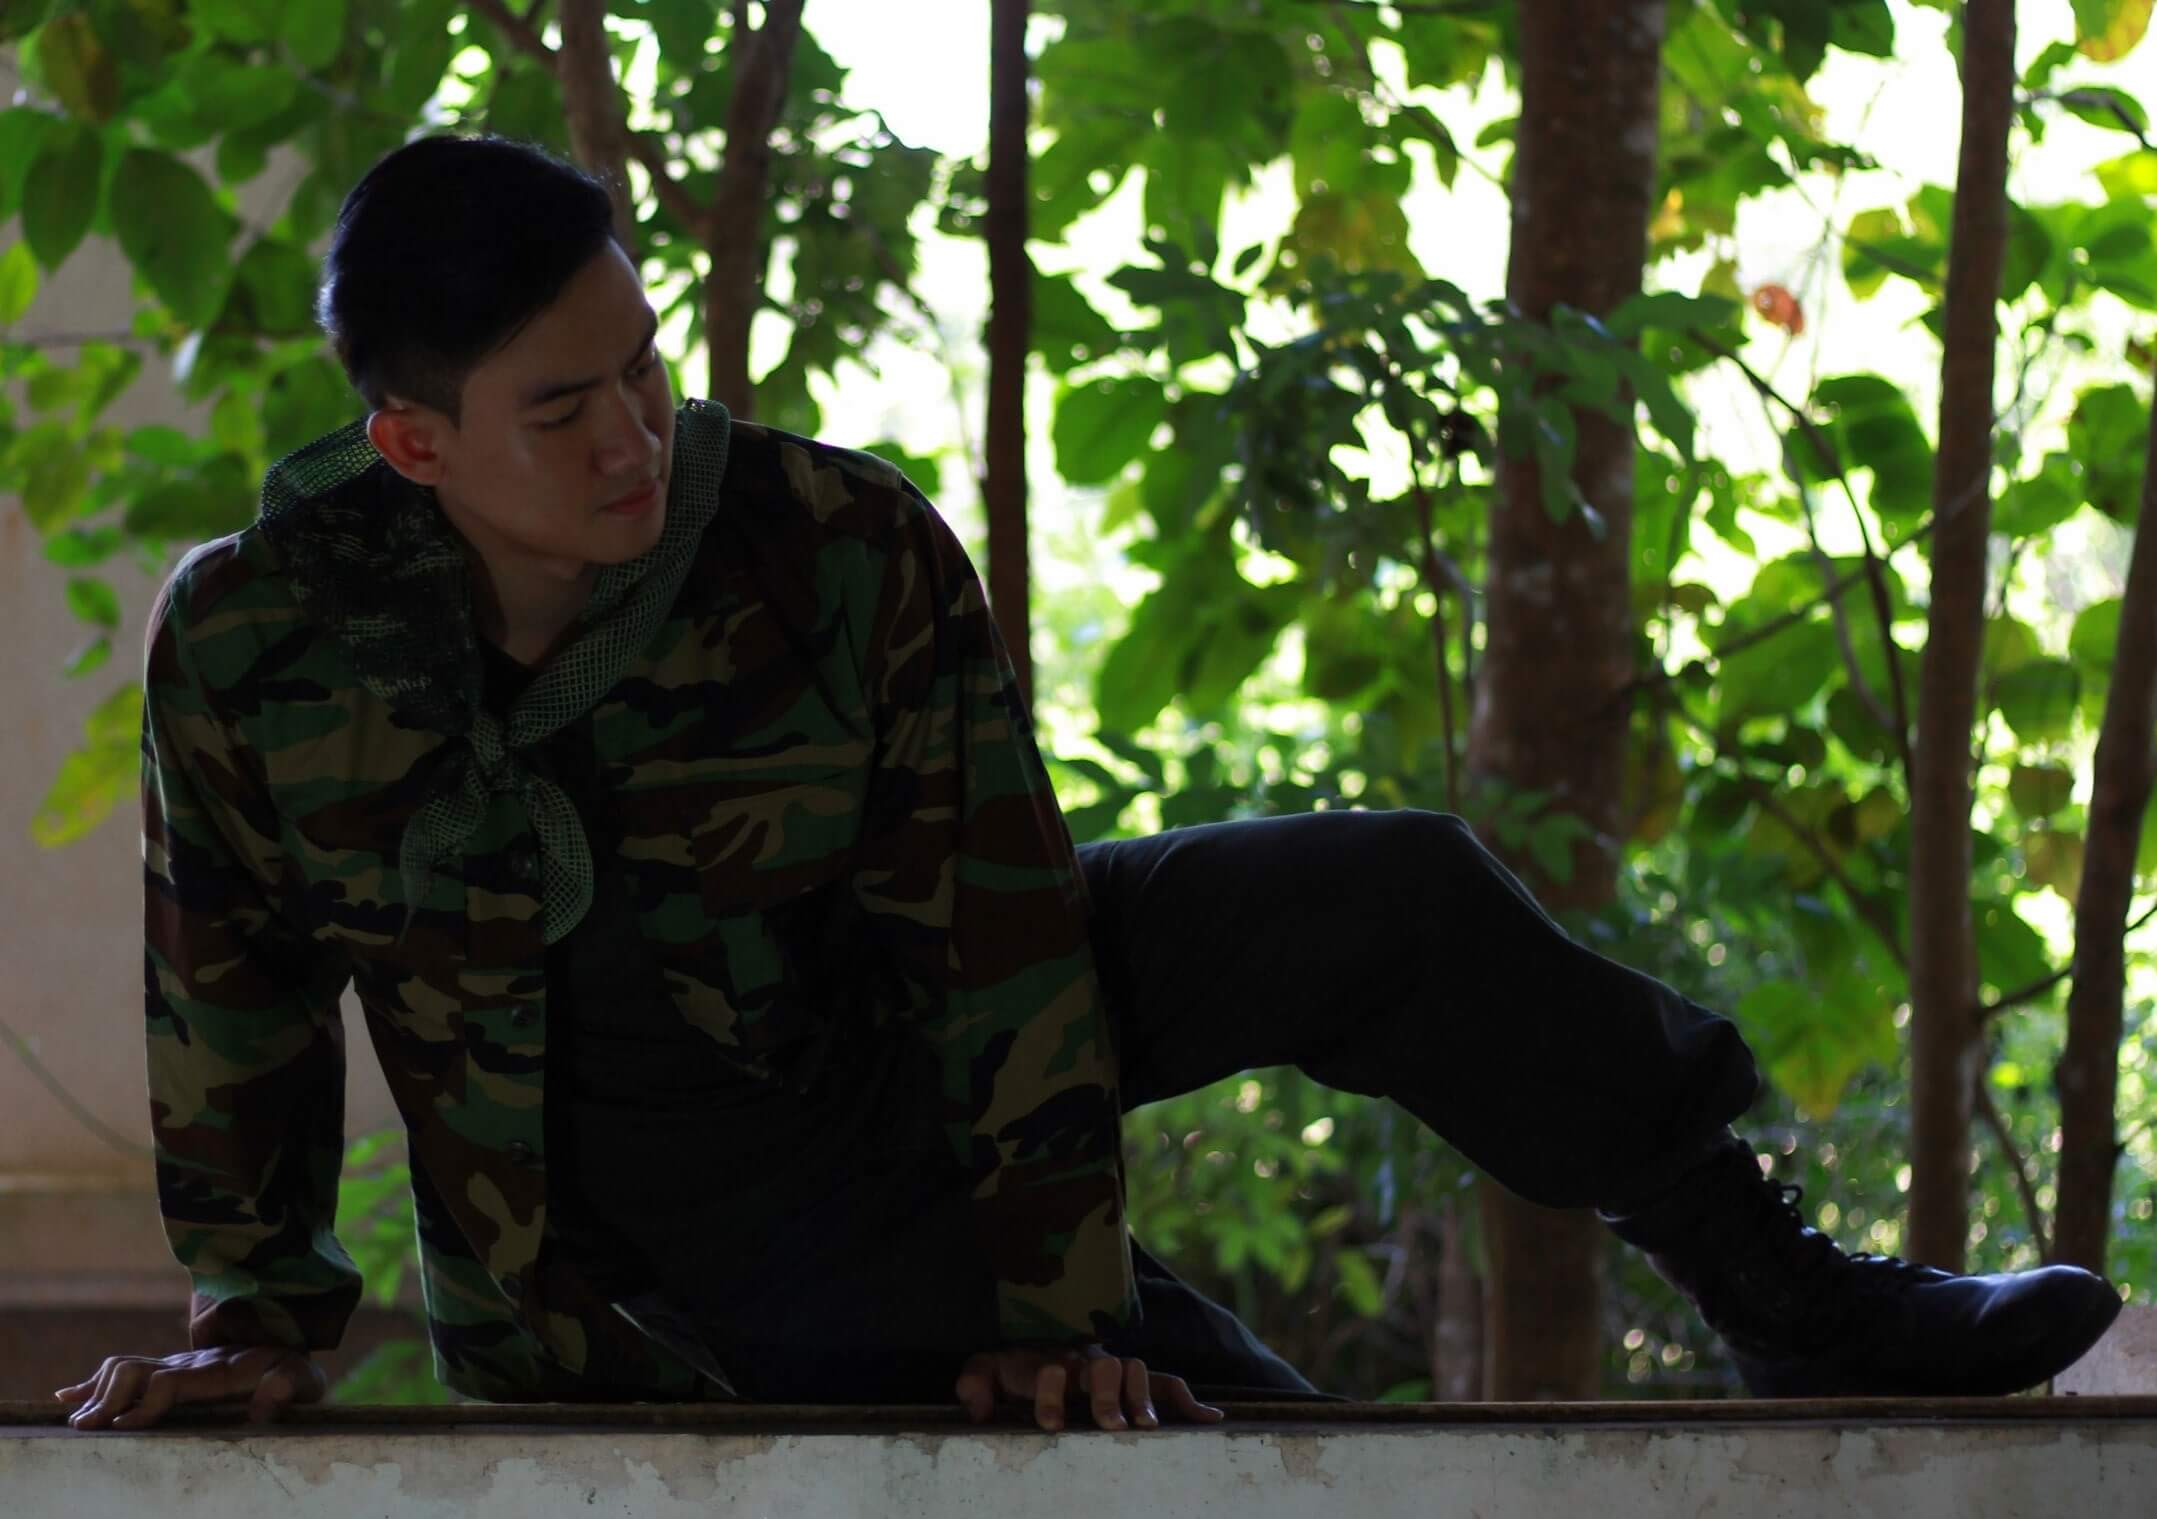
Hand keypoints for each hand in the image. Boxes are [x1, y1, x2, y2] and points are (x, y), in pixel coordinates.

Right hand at [55, 1346, 325, 1429]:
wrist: (290, 1348)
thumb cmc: (296, 1370)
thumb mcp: (304, 1378)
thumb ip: (288, 1386)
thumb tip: (262, 1407)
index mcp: (216, 1370)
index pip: (169, 1382)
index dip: (144, 1403)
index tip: (123, 1427)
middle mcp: (188, 1364)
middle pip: (135, 1371)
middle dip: (107, 1399)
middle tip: (85, 1428)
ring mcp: (175, 1365)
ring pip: (124, 1368)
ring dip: (96, 1391)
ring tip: (77, 1419)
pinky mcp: (169, 1371)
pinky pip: (126, 1370)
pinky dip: (94, 1382)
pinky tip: (69, 1396)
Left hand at [954, 1345, 1225, 1431]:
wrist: (1040, 1355)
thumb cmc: (1013, 1372)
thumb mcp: (987, 1372)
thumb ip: (975, 1382)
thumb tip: (979, 1409)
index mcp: (1050, 1363)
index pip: (1054, 1369)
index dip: (1051, 1394)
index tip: (1052, 1424)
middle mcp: (1087, 1364)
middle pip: (1103, 1368)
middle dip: (1107, 1397)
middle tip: (1111, 1427)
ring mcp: (1115, 1373)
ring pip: (1136, 1371)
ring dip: (1143, 1398)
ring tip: (1146, 1428)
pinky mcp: (1137, 1387)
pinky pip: (1169, 1385)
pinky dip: (1190, 1401)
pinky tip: (1210, 1421)